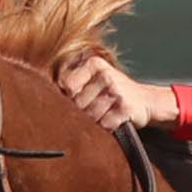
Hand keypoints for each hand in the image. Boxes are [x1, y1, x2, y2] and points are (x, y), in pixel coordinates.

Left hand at [53, 52, 177, 134]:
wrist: (147, 101)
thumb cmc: (114, 92)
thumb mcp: (96, 78)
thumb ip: (74, 82)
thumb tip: (45, 95)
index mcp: (95, 64)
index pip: (68, 85)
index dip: (70, 98)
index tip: (80, 100)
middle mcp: (107, 75)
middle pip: (79, 103)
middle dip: (84, 112)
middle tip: (95, 110)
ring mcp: (117, 91)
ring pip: (91, 115)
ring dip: (96, 121)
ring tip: (105, 115)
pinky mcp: (126, 108)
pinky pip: (105, 124)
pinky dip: (107, 127)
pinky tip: (114, 121)